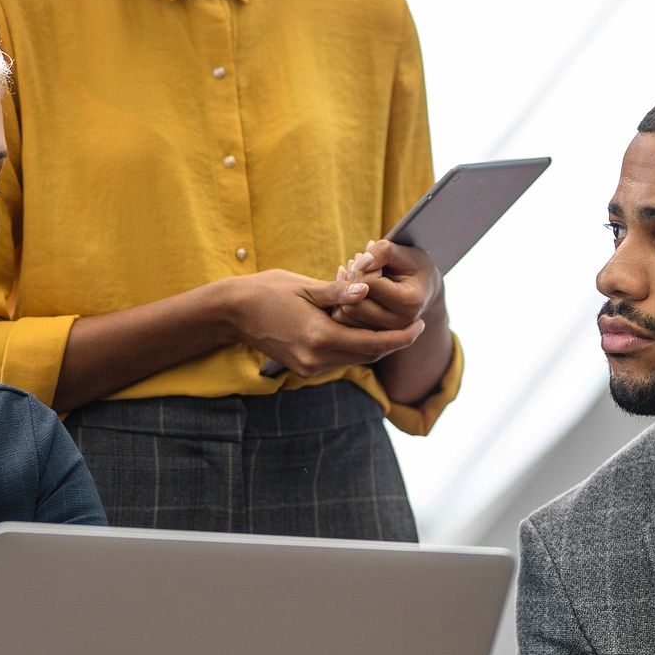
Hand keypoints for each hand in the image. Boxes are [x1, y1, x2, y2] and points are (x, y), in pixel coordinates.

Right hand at [219, 268, 424, 377]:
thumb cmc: (267, 292)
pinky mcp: (304, 368)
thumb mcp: (305, 286)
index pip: (373, 343)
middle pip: (369, 356)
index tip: (421, 325)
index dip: (401, 337)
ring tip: (383, 319)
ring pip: (355, 359)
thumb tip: (367, 290)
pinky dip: (352, 344)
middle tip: (412, 323)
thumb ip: (339, 292)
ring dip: (372, 343)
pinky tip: (354, 325)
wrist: (234, 313)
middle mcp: (316, 358)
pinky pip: (339, 358)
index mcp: (319, 336)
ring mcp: (309, 367)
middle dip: (393, 342)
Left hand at [331, 240, 441, 332]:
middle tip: (357, 263)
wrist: (421, 288)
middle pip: (354, 303)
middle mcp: (396, 325)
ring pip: (344, 313)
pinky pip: (341, 320)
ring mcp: (383, 334)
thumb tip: (357, 265)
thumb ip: (382, 252)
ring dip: (343, 291)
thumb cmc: (411, 266)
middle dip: (350, 280)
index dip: (364, 266)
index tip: (370, 258)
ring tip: (355, 273)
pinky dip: (340, 301)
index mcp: (408, 304)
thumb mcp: (402, 252)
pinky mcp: (370, 337)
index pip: (369, 284)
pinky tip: (349, 285)